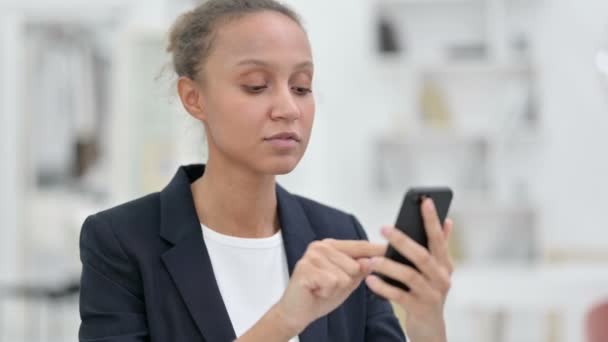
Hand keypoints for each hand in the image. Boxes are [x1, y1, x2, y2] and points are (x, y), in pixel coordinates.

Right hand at [272, 239, 385, 336]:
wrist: (297, 313)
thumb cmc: (320, 295)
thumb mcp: (347, 283)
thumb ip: (360, 271)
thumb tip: (372, 261)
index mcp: (332, 246)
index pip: (360, 246)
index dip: (377, 250)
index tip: (392, 249)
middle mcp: (321, 246)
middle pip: (355, 263)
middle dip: (347, 281)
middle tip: (329, 286)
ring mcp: (312, 256)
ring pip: (345, 274)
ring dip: (336, 288)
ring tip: (323, 289)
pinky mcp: (306, 268)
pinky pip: (333, 282)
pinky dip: (327, 292)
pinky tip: (317, 291)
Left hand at [365, 198, 453, 341]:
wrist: (430, 329)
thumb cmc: (428, 292)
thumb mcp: (437, 271)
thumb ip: (440, 247)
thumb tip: (448, 220)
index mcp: (444, 265)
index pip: (438, 239)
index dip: (432, 220)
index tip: (424, 201)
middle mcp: (442, 278)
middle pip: (422, 256)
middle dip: (403, 240)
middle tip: (383, 227)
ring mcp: (431, 294)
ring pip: (409, 276)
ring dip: (387, 266)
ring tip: (369, 260)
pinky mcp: (419, 309)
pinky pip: (399, 296)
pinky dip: (383, 287)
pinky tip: (369, 280)